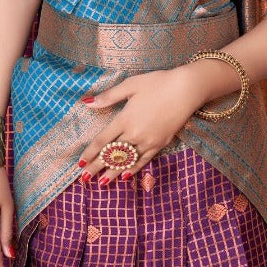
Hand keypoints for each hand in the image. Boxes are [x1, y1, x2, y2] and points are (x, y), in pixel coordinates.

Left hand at [76, 68, 202, 185]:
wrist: (185, 90)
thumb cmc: (157, 83)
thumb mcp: (130, 85)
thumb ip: (109, 96)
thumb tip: (87, 102)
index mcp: (125, 118)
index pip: (103, 140)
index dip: (90, 152)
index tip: (80, 163)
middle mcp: (135, 133)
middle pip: (112, 154)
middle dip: (97, 167)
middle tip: (84, 180)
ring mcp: (148, 141)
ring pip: (127, 161)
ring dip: (113, 172)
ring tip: (101, 183)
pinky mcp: (160, 144)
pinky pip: (143, 160)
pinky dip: (133, 169)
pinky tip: (125, 176)